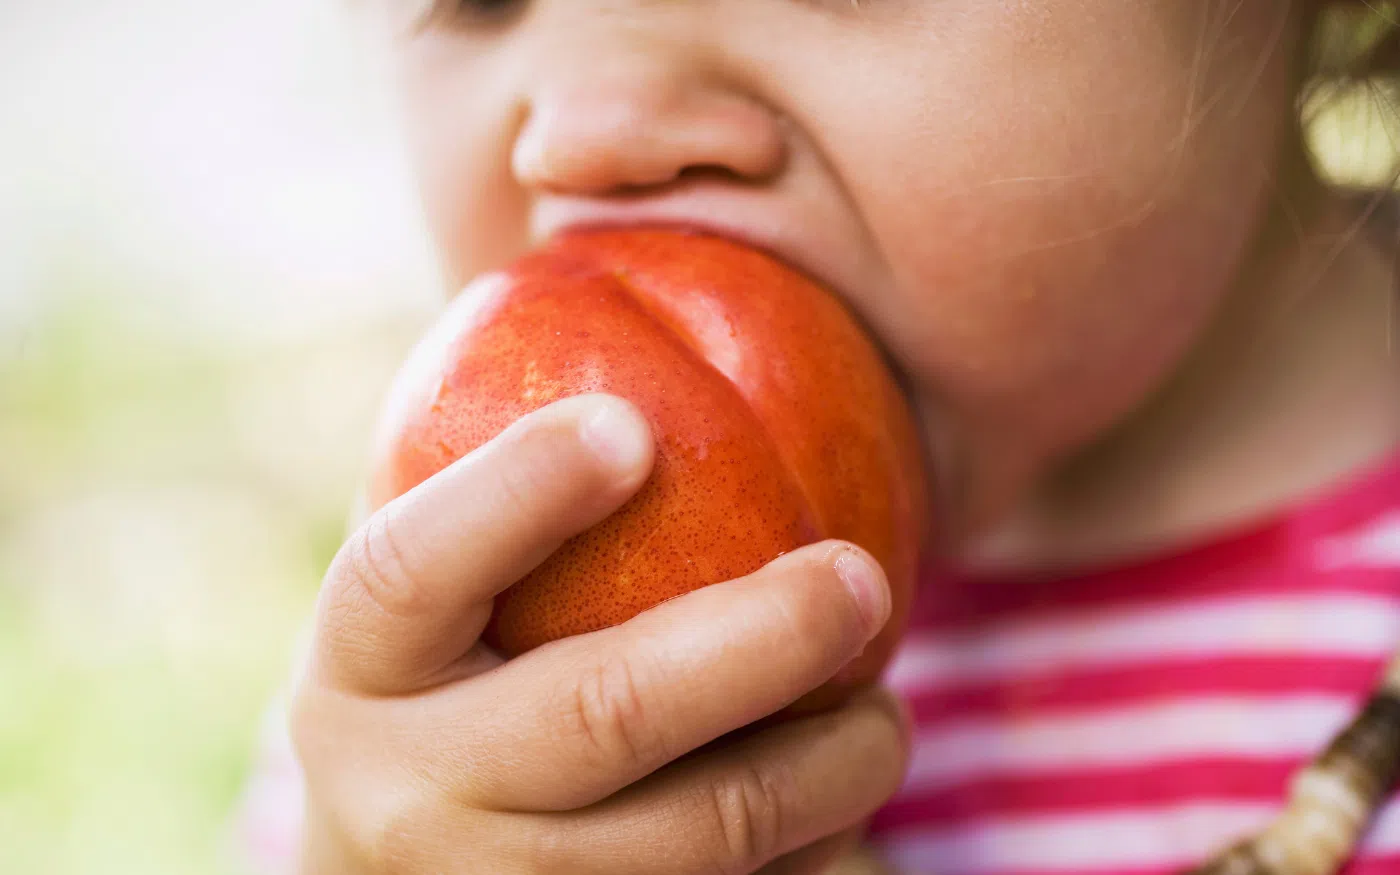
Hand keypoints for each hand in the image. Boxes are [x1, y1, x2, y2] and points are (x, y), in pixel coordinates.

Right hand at [290, 394, 910, 873]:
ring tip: (881, 718)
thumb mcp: (432, 601)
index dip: (516, 492)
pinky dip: (818, 862)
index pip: (415, 568)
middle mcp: (404, 795)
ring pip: (702, 837)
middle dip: (758, 641)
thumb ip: (498, 499)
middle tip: (861, 578)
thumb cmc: (447, 686)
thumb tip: (601, 270)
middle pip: (605, 713)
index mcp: (360, 667)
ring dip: (829, 767)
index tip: (632, 425)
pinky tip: (844, 826)